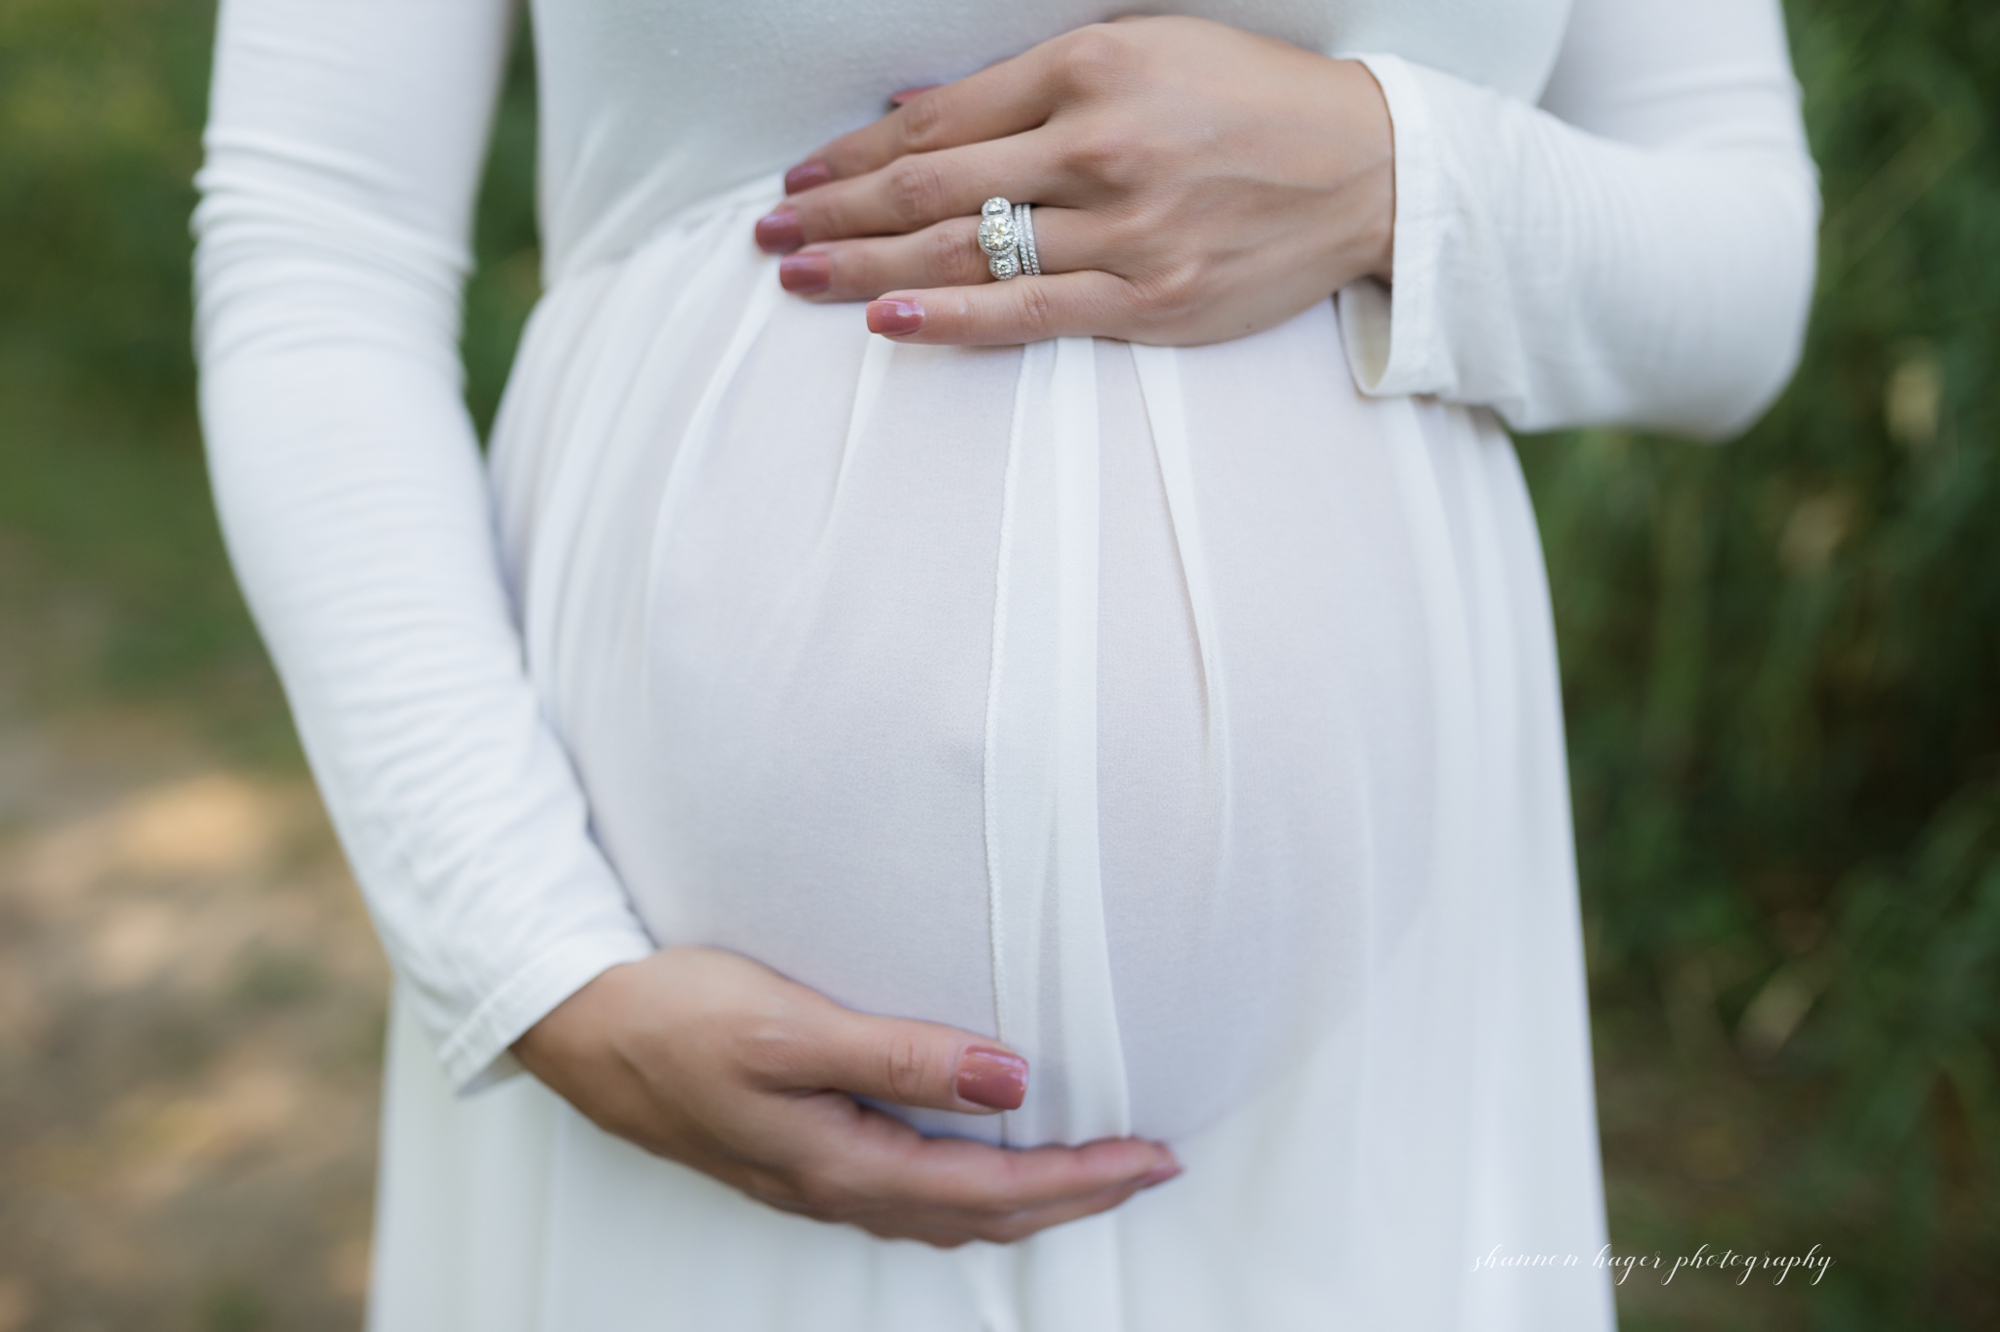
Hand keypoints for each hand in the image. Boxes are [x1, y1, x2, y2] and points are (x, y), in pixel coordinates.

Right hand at [513, 946, 1180, 1246]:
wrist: (574, 1025)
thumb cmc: (673, 1018)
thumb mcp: (789, 1031)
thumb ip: (901, 1057)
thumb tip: (1011, 1078)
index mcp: (840, 1165)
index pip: (992, 1193)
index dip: (1080, 1180)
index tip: (1150, 1157)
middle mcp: (833, 1186)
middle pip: (980, 1218)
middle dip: (1072, 1199)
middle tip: (1147, 1168)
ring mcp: (811, 1178)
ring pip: (945, 1212)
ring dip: (1024, 1200)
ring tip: (1086, 1173)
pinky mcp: (794, 1154)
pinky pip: (908, 1193)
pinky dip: (968, 1189)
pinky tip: (976, 1164)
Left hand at [753, 15, 1393, 346]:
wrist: (1368, 169)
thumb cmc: (1251, 103)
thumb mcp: (1145, 52)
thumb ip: (1034, 88)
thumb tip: (923, 118)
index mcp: (1091, 68)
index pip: (939, 119)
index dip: (855, 153)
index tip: (801, 176)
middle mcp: (1100, 146)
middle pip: (931, 186)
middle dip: (836, 212)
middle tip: (771, 234)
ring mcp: (1126, 230)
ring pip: (966, 251)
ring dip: (867, 267)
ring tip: (798, 276)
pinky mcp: (1153, 301)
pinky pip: (1030, 314)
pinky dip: (952, 318)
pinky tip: (887, 320)